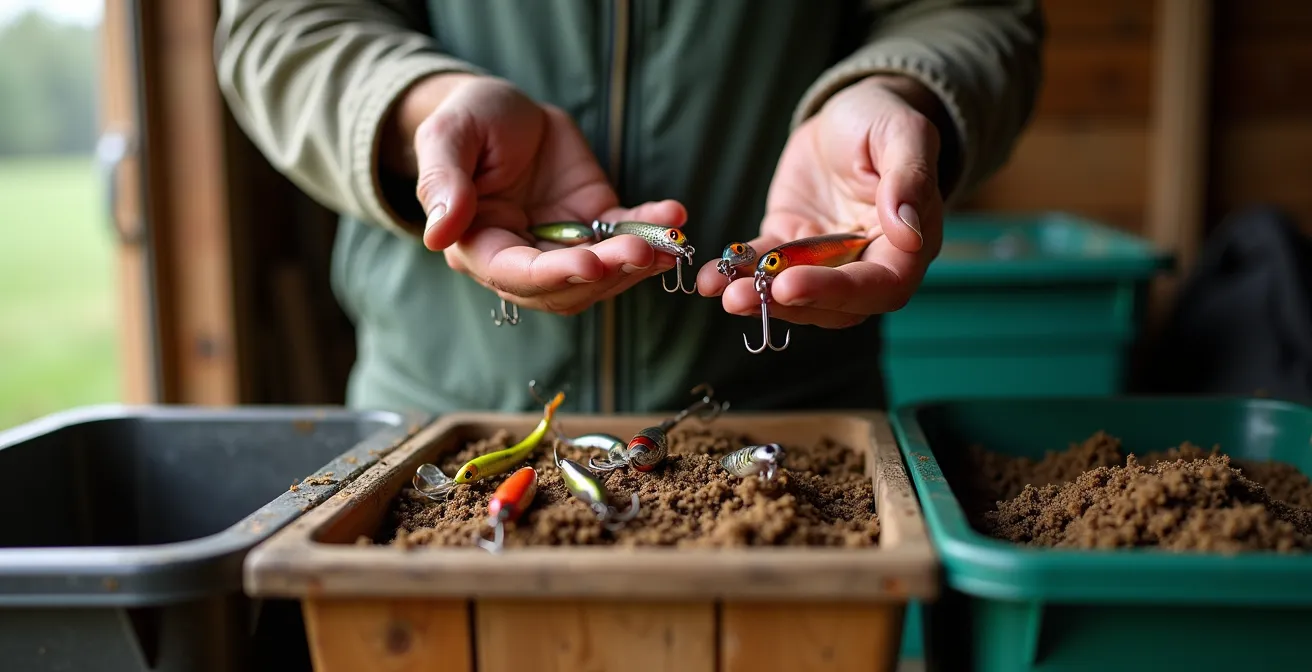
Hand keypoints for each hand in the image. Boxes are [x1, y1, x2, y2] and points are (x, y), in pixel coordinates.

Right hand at [386, 74, 685, 315]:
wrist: (505, 107)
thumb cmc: (469, 121)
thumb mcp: (447, 137)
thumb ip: (442, 182)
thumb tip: (437, 234)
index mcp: (478, 244)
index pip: (515, 274)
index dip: (554, 274)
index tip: (590, 263)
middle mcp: (522, 255)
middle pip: (565, 286)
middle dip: (605, 273)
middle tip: (639, 251)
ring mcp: (563, 243)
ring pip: (601, 273)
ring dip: (636, 264)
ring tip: (668, 244)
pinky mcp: (595, 221)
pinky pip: (626, 233)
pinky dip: (652, 229)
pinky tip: (673, 216)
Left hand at [696, 75, 944, 327]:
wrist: (847, 113)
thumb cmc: (882, 119)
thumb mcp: (902, 134)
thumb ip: (908, 180)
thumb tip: (909, 234)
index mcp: (908, 245)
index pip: (879, 285)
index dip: (835, 291)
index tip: (790, 285)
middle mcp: (869, 262)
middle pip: (832, 303)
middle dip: (784, 303)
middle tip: (738, 297)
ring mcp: (826, 259)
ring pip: (794, 293)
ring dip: (755, 297)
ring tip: (718, 289)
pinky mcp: (790, 245)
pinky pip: (765, 265)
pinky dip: (738, 272)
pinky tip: (708, 276)